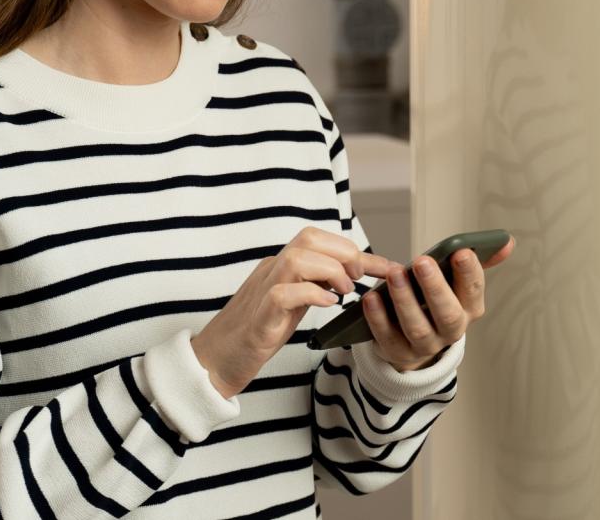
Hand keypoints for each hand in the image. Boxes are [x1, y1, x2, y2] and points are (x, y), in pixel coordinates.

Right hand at [193, 227, 394, 397]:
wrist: (215, 361)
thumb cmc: (255, 334)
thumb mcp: (293, 305)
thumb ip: (315, 286)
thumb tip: (349, 277)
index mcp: (281, 267)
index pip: (319, 241)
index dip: (356, 251)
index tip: (385, 267)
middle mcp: (271, 271)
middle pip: (309, 238)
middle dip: (344, 253)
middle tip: (357, 281)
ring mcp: (262, 292)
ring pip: (297, 257)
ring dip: (330, 271)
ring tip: (342, 293)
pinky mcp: (258, 317)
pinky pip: (283, 293)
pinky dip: (310, 294)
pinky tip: (326, 305)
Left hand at [362, 237, 515, 371]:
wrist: (413, 342)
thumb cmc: (435, 303)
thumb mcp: (456, 285)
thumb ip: (476, 261)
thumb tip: (507, 241)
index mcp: (469, 309)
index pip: (474, 291)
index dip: (469, 273)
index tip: (461, 251)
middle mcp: (451, 331)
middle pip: (447, 314)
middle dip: (435, 287)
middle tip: (422, 261)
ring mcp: (426, 346)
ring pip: (417, 328)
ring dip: (405, 300)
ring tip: (394, 274)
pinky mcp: (399, 353)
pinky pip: (388, 338)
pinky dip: (378, 318)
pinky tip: (371, 298)